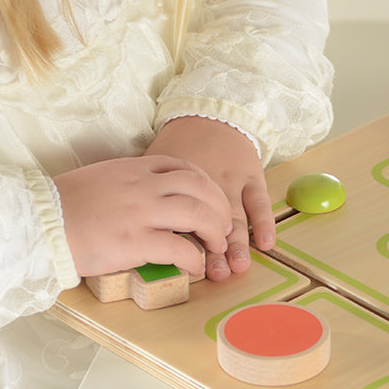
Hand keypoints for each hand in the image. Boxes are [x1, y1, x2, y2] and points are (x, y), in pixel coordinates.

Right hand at [53, 155, 231, 278]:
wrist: (39, 222)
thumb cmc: (65, 205)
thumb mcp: (103, 178)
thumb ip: (131, 182)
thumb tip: (151, 193)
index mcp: (135, 168)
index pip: (185, 167)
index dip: (206, 185)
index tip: (211, 202)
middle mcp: (143, 186)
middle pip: (201, 188)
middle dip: (219, 208)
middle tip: (222, 227)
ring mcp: (141, 212)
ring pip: (197, 213)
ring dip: (214, 231)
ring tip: (215, 247)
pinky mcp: (135, 242)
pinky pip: (179, 247)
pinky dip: (194, 258)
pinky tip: (193, 266)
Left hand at [146, 117, 275, 281]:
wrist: (205, 115)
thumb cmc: (174, 146)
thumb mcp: (149, 168)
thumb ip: (140, 194)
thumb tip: (122, 227)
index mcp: (171, 181)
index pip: (174, 216)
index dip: (179, 241)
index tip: (181, 263)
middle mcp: (202, 181)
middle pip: (206, 218)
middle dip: (212, 247)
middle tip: (215, 272)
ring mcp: (229, 178)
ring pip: (234, 213)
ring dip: (237, 241)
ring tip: (237, 265)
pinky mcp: (249, 175)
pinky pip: (259, 200)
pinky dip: (263, 221)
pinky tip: (266, 242)